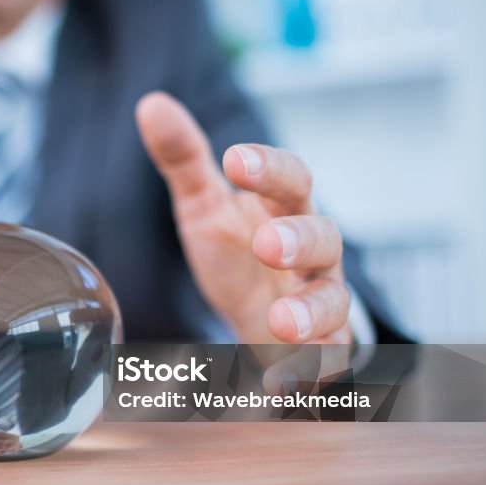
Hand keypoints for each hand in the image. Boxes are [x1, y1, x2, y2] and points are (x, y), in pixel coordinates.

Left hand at [135, 92, 351, 351]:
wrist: (265, 320)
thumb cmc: (240, 253)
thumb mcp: (205, 207)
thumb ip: (185, 160)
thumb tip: (151, 103)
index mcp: (284, 210)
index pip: (292, 180)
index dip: (269, 168)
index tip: (235, 160)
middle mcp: (312, 254)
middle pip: (324, 238)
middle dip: (299, 240)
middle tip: (268, 244)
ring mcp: (319, 303)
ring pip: (334, 302)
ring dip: (311, 312)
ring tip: (281, 323)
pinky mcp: (321, 350)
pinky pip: (326, 360)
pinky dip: (306, 371)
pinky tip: (280, 381)